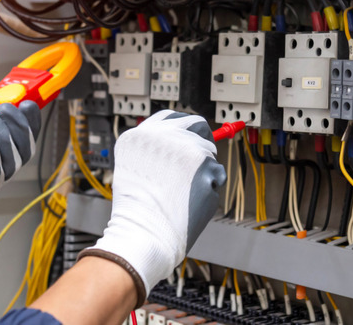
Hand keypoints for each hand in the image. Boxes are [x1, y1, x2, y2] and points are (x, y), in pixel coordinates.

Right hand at [78, 110, 225, 306]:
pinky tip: (193, 200)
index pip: (171, 117)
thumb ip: (157, 150)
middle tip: (201, 160)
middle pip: (197, 125)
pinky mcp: (205, 166)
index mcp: (140, 135)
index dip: (185, 127)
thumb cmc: (138, 211)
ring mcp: (186, 149)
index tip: (191, 134)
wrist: (144, 234)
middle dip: (203, 140)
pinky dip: (210, 187)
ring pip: (209, 153)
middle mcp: (163, 136)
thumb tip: (185, 141)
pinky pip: (217, 174)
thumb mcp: (135, 168)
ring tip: (183, 193)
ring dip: (204, 170)